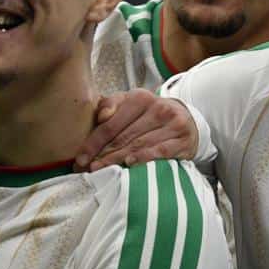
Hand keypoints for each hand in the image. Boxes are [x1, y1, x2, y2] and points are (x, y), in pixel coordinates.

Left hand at [73, 90, 198, 170]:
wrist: (187, 119)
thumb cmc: (149, 115)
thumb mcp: (130, 104)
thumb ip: (111, 105)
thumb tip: (101, 116)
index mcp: (140, 98)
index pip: (111, 124)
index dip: (94, 143)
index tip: (81, 159)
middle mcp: (158, 108)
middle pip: (123, 137)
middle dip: (103, 155)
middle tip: (89, 169)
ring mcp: (173, 124)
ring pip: (139, 145)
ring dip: (118, 160)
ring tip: (102, 171)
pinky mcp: (183, 140)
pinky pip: (160, 151)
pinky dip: (144, 158)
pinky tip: (130, 164)